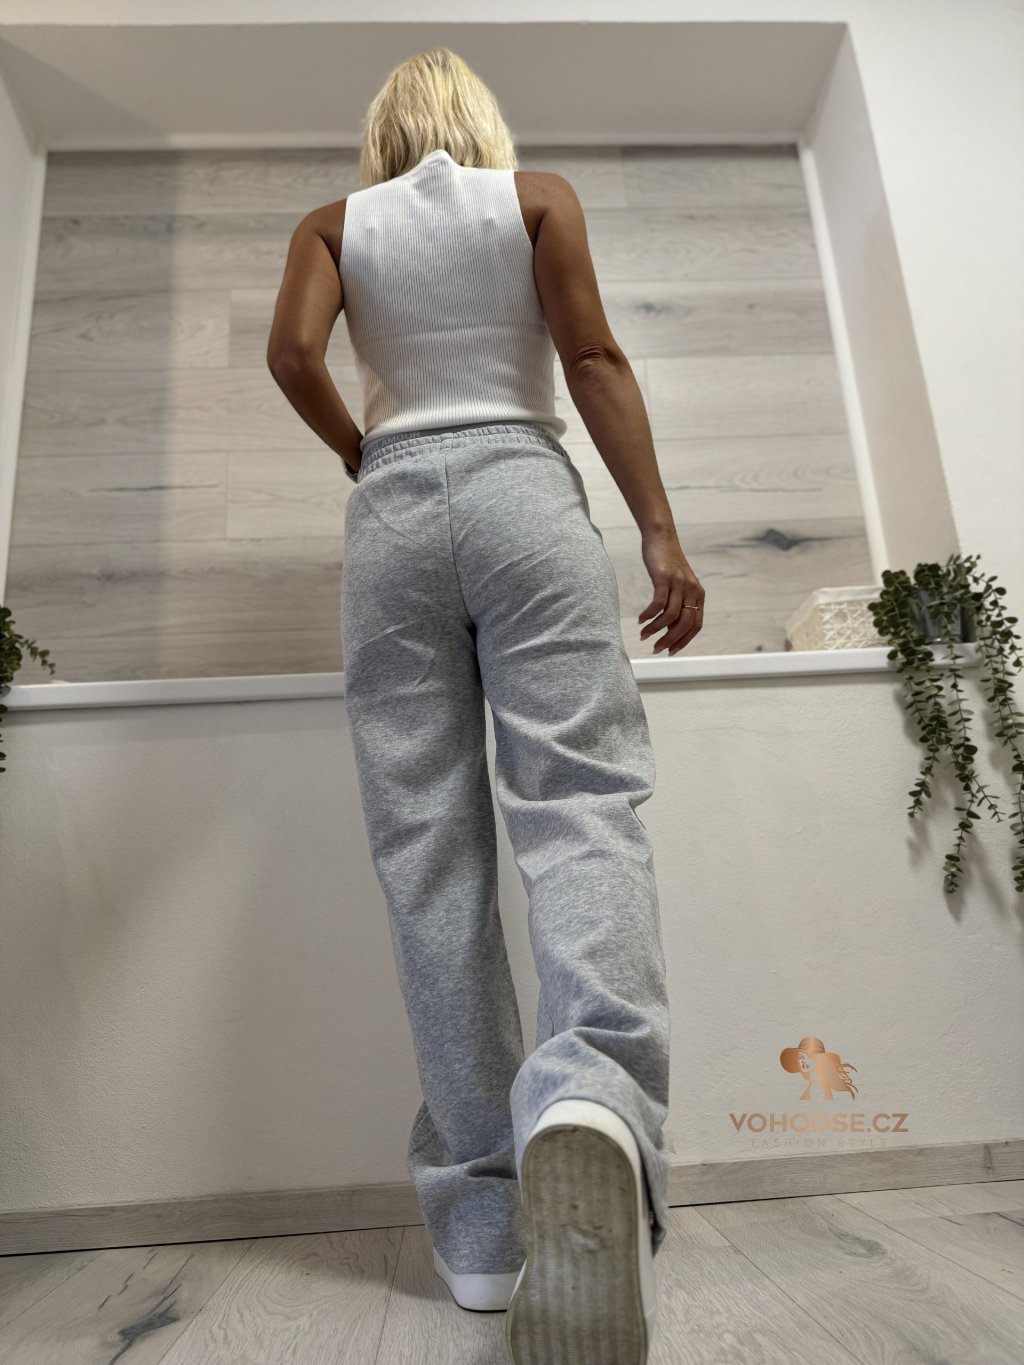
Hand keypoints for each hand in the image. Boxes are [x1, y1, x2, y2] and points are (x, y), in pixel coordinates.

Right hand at [639, 526, 704, 654]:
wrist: (661, 537)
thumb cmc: (667, 563)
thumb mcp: (677, 584)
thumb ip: (678, 603)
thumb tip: (669, 627)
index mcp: (698, 595)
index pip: (695, 625)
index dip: (683, 641)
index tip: (670, 651)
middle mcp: (692, 590)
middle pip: (684, 624)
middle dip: (669, 640)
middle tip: (656, 648)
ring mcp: (679, 583)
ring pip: (671, 616)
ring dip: (656, 629)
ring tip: (644, 635)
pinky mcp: (664, 577)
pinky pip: (658, 603)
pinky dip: (649, 615)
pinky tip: (640, 620)